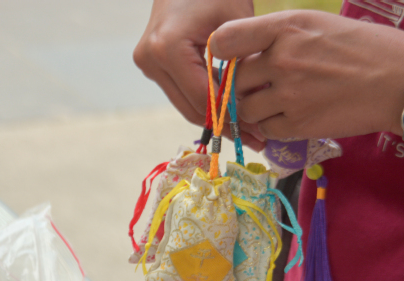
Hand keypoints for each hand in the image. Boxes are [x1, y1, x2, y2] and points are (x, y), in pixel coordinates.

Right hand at [133, 0, 265, 149]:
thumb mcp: (237, 20)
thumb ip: (243, 63)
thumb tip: (253, 106)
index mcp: (168, 48)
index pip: (203, 97)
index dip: (230, 117)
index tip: (256, 130)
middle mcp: (151, 60)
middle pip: (191, 108)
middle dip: (224, 125)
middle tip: (254, 138)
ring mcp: (148, 64)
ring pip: (186, 105)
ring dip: (215, 118)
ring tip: (246, 130)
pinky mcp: (151, 65)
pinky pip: (182, 92)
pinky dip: (205, 102)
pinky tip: (228, 111)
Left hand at [210, 11, 403, 140]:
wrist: (402, 81)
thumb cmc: (366, 47)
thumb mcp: (319, 24)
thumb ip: (279, 36)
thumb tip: (247, 54)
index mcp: (287, 27)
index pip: (225, 39)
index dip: (221, 52)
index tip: (228, 59)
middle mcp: (283, 60)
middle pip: (234, 80)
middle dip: (240, 86)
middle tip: (256, 87)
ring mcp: (290, 95)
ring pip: (245, 110)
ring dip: (252, 110)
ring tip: (272, 104)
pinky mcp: (299, 125)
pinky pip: (267, 130)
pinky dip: (272, 127)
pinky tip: (289, 118)